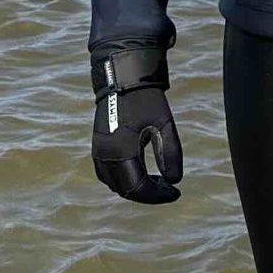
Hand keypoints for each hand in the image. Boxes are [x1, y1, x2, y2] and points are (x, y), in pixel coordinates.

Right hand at [90, 47, 183, 203]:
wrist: (123, 78)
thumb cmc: (146, 100)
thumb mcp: (165, 124)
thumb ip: (171, 153)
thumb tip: (174, 181)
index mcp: (121, 151)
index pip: (138, 187)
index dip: (158, 195)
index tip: (175, 193)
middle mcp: (105, 155)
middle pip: (125, 189)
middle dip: (147, 193)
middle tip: (168, 189)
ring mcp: (98, 151)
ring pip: (113, 183)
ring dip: (133, 187)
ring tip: (155, 182)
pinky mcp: (96, 145)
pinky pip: (105, 173)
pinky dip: (121, 179)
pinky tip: (139, 173)